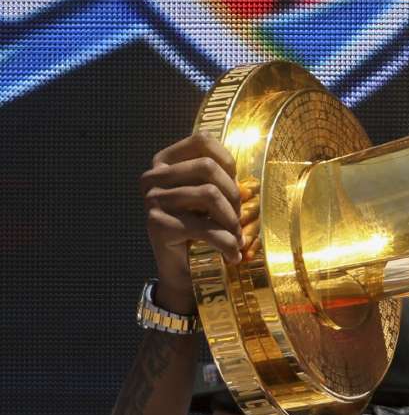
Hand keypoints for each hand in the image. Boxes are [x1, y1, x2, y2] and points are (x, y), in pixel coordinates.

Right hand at [138, 132, 246, 312]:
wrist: (183, 273)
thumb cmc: (201, 231)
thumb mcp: (211, 200)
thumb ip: (222, 180)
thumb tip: (249, 186)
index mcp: (165, 162)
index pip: (202, 141)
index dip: (228, 161)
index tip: (237, 186)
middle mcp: (153, 178)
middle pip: (207, 168)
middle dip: (233, 194)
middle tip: (239, 219)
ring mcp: (153, 200)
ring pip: (209, 194)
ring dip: (232, 221)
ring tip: (236, 237)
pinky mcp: (158, 225)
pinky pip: (205, 227)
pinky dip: (227, 243)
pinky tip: (232, 254)